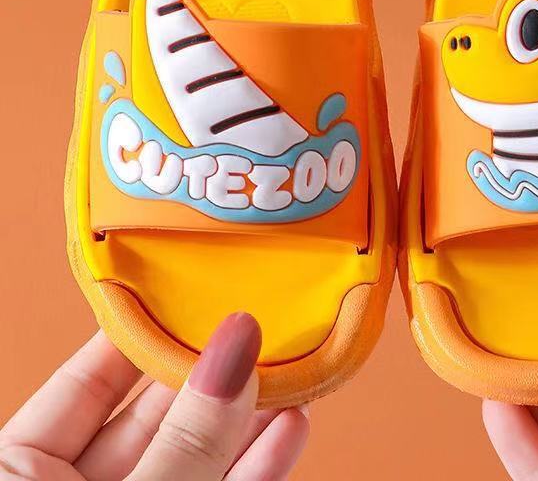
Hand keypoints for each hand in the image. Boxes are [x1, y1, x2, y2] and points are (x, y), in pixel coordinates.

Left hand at [0, 313, 308, 479]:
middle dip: (214, 378)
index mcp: (15, 473)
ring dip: (247, 425)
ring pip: (192, 461)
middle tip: (266, 332)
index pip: (86, 381)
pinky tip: (288, 432)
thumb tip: (238, 344)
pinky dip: (253, 472)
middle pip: (151, 420)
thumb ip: (184, 440)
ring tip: (292, 376)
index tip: (198, 292)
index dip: (145, 334)